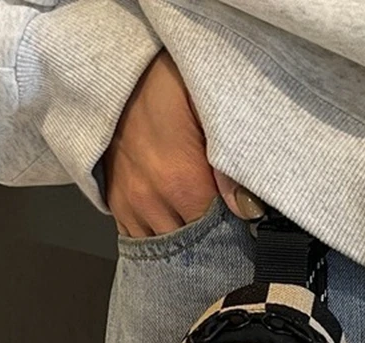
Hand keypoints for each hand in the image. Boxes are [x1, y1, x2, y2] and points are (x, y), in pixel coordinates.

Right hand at [102, 48, 265, 236]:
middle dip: (210, 246)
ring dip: (184, 247)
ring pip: (164, 249)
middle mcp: (151, 200)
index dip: (233, 238)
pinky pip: (138, 240)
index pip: (215, 236)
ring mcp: (130, 204)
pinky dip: (159, 240)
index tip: (246, 234)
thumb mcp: (209, 108)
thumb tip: (248, 209)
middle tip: (228, 238)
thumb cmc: (167, 84)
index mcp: (181, 181)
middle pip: (190, 247)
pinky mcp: (116, 202)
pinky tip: (175, 232)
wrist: (116, 71)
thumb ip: (230, 163)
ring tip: (202, 236)